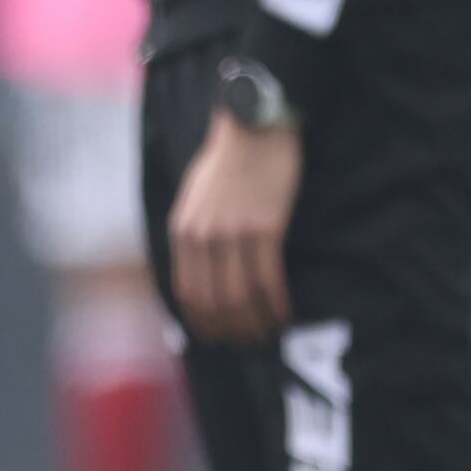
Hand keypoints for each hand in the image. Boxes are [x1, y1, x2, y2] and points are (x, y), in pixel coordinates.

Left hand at [169, 114, 301, 346]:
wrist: (254, 128)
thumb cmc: (230, 162)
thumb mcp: (195, 199)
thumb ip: (195, 235)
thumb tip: (204, 274)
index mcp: (182, 232)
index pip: (188, 294)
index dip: (206, 325)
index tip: (224, 338)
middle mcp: (202, 237)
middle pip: (215, 302)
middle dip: (234, 330)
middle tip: (254, 342)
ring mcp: (233, 233)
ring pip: (242, 296)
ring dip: (258, 322)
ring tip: (273, 332)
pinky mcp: (265, 227)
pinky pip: (269, 278)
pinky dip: (278, 302)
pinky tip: (288, 311)